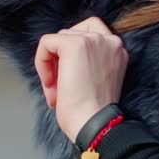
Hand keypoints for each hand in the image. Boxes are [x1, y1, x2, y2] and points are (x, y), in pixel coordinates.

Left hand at [34, 17, 129, 142]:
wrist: (95, 124)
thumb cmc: (93, 112)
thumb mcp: (98, 79)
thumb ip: (89, 62)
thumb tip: (60, 57)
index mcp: (118, 50)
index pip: (91, 34)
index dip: (73, 55)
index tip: (71, 79)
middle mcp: (110, 40)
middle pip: (72, 33)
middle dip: (61, 59)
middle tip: (59, 85)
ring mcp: (93, 40)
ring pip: (58, 39)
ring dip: (51, 64)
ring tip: (55, 89)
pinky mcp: (74, 44)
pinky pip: (46, 42)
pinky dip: (41, 62)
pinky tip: (50, 84)